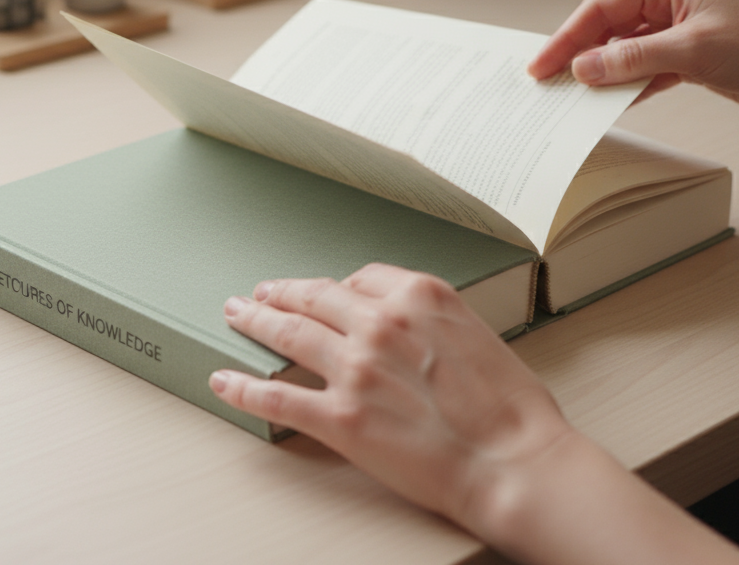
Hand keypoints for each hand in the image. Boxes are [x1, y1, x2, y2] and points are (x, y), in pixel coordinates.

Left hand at [208, 264, 572, 538]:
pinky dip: (243, 388)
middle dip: (280, 292)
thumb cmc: (510, 409)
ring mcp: (356, 368)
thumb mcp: (478, 333)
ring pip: (287, 333)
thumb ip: (433, 321)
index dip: (334, 285)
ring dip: (254, 321)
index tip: (321, 290)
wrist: (513, 461)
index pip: (361, 277)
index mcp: (419, 296)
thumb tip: (407, 327)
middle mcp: (381, 323)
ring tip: (236, 316)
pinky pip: (276, 397)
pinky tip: (225, 381)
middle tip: (260, 292)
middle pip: (314, 296)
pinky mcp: (340, 417)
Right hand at [529, 0, 738, 113]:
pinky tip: (609, 102)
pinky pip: (643, 68)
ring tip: (572, 97)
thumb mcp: (692, 51)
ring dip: (601, 74)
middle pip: (607, 27)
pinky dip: (626, 85)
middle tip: (548, 83)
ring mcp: (677, 27)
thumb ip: (632, 59)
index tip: (542, 65)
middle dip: (579, 56)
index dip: (567, 38)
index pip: (602, 7)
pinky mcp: (686, 55)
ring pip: (622, 50)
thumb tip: (584, 68)